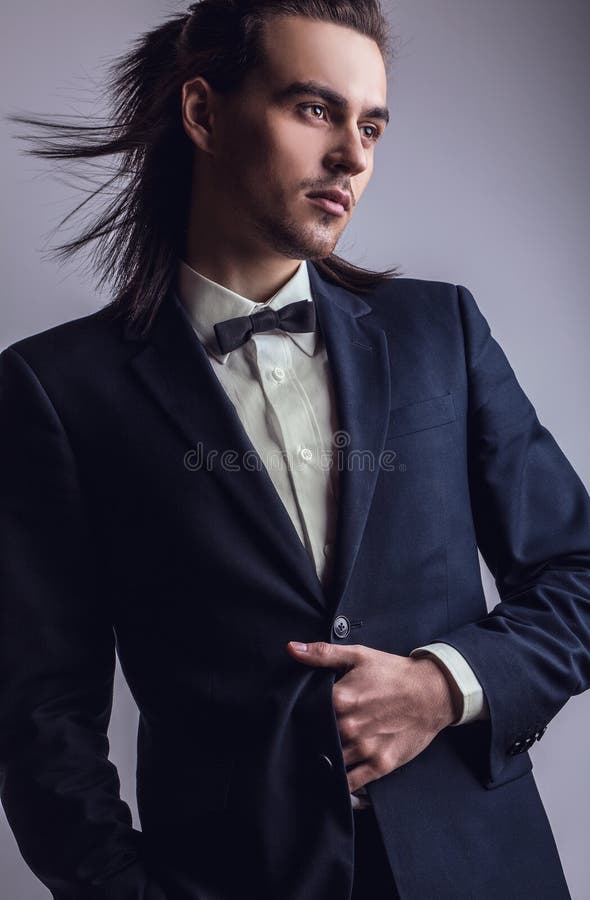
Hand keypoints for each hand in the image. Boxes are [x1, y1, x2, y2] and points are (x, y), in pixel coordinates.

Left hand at [285, 641, 461, 794]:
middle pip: (317, 740)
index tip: (296, 720)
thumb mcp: (358, 656)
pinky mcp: (381, 764)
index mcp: (341, 700)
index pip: (306, 714)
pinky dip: (341, 786)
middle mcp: (350, 727)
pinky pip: (352, 784)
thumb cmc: (394, 673)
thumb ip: (322, 654)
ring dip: (323, 763)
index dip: (300, 718)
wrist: (433, 692)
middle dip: (310, 741)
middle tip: (302, 742)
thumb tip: (292, 649)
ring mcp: (366, 748)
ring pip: (331, 763)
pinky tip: (334, 784)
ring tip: (314, 762)